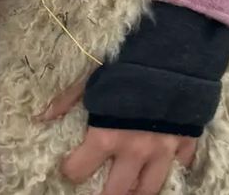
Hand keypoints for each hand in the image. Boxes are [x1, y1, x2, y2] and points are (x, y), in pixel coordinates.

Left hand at [38, 76, 197, 194]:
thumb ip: (67, 99)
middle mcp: (135, 151)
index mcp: (107, 135)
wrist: (176, 48)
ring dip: (136, 190)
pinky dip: (170, 166)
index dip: (70, 169)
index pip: (79, 171)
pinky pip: (180, 165)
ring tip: (128, 187)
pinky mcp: (187, 141)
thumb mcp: (91, 76)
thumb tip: (41, 117)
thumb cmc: (129, 60)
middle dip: (104, 194)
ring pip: (150, 189)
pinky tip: (161, 161)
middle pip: (116, 193)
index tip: (70, 165)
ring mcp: (164, 150)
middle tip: (99, 189)